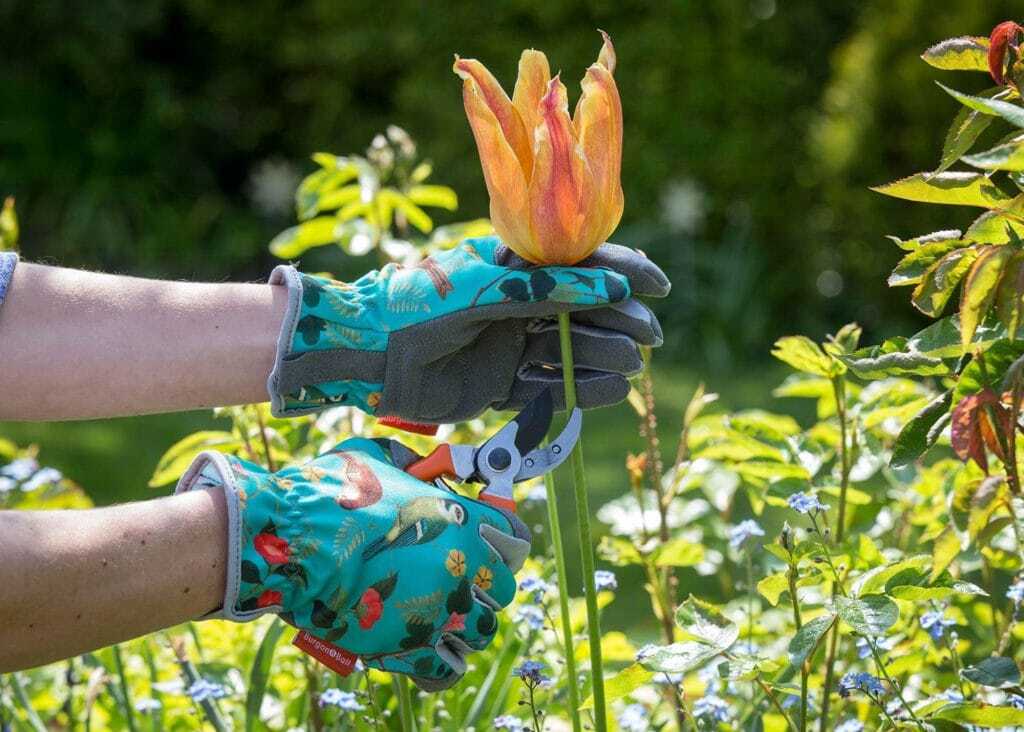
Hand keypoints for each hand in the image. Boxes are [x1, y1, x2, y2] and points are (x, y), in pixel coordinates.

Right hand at [177, 436, 529, 689]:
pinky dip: (442, 665)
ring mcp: (439, 607)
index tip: (489, 551)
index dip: (504, 547)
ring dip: (466, 627)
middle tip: (459, 586)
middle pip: (501, 589)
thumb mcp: (374, 458)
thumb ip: (407, 462)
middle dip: (483, 589)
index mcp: (458, 518)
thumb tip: (419, 464)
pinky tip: (430, 657)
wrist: (288, 542)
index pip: (515, 541)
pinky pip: (448, 668)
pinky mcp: (412, 645)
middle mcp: (459, 564)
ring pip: (481, 631)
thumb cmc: (326, 495)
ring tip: (442, 621)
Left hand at [267, 235, 669, 419]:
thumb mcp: (489, 288)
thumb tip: (616, 285)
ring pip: (570, 351)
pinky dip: (579, 390)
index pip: (580, 265)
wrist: (368, 355)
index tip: (659, 286)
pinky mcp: (500, 386)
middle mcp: (517, 306)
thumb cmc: (422, 304)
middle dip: (619, 321)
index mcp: (514, 270)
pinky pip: (549, 388)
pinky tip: (610, 392)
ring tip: (628, 369)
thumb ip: (549, 289)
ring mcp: (510, 346)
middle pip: (583, 311)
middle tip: (648, 337)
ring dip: (602, 357)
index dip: (623, 272)